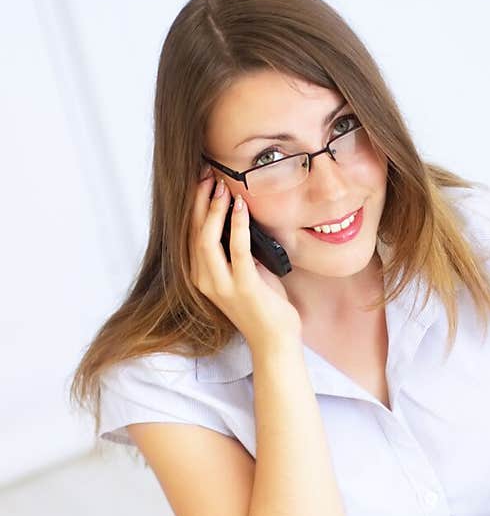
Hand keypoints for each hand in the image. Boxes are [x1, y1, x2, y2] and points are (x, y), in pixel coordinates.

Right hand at [189, 173, 301, 349]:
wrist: (275, 341)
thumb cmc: (263, 306)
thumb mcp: (244, 273)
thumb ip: (235, 251)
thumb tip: (237, 219)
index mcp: (200, 277)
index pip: (189, 235)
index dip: (192, 207)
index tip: (200, 181)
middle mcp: (204, 281)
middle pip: (192, 233)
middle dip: (198, 201)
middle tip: (207, 175)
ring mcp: (222, 286)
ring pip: (207, 239)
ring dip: (214, 209)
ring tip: (222, 186)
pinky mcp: (243, 287)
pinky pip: (237, 250)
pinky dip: (237, 225)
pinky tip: (241, 207)